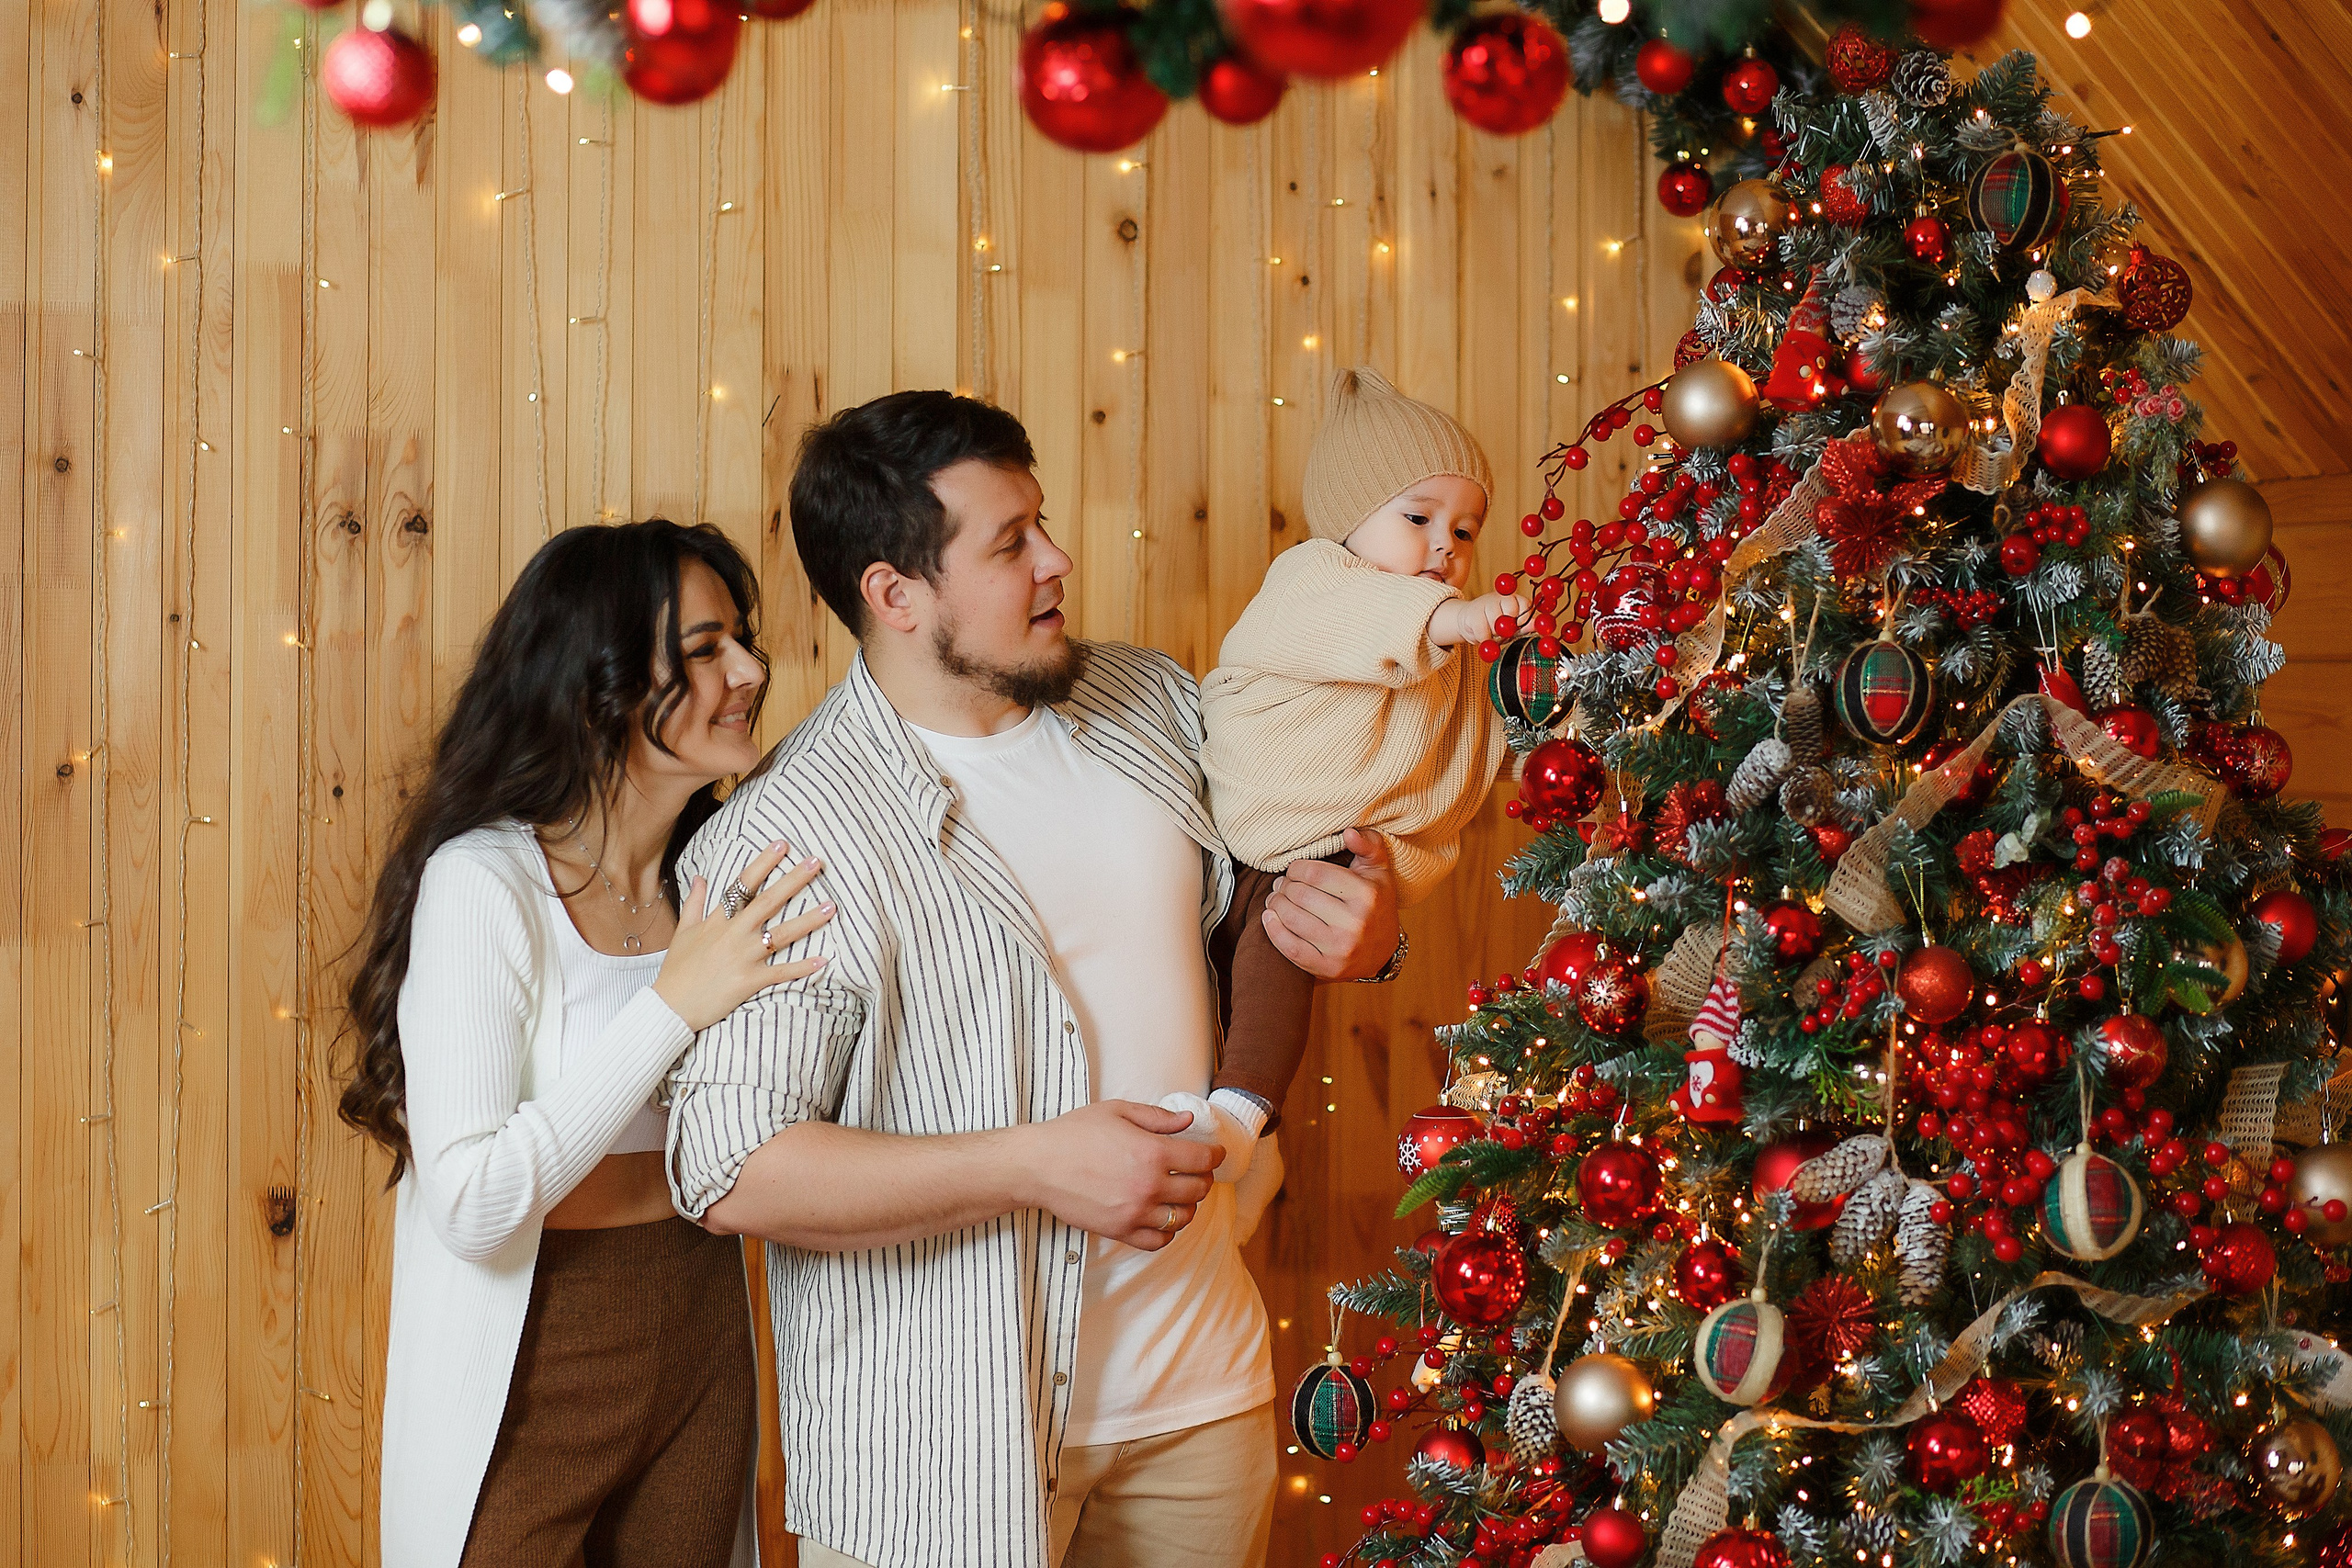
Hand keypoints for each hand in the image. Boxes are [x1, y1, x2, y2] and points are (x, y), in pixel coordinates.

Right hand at [654, 842, 834, 1031]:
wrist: (669, 1006)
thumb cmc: (676, 970)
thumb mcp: (683, 931)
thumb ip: (695, 902)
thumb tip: (700, 877)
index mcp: (718, 920)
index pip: (744, 884)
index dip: (763, 863)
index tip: (782, 844)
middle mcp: (733, 934)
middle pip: (769, 902)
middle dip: (794, 880)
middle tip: (816, 862)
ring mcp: (743, 957)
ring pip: (782, 935)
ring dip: (809, 920)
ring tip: (832, 906)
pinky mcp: (749, 981)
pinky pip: (781, 972)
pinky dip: (802, 967)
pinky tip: (824, 959)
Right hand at [1019, 1100, 1224, 1249]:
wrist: (1038, 1165)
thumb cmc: (1074, 1133)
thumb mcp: (1117, 1111)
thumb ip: (1157, 1117)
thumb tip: (1187, 1121)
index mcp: (1152, 1152)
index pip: (1203, 1159)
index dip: (1215, 1155)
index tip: (1213, 1153)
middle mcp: (1149, 1185)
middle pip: (1198, 1189)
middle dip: (1203, 1178)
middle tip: (1195, 1171)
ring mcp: (1135, 1212)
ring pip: (1183, 1217)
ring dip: (1188, 1205)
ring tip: (1179, 1194)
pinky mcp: (1120, 1230)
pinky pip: (1159, 1241)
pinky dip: (1168, 1231)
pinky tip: (1162, 1216)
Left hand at [1263, 827, 1400, 980]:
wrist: (1383, 951)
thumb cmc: (1375, 902)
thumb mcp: (1377, 870)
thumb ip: (1368, 845)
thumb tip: (1349, 832)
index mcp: (1366, 895)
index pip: (1315, 873)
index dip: (1296, 868)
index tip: (1294, 869)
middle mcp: (1355, 923)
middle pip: (1299, 895)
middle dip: (1284, 886)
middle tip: (1282, 884)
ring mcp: (1340, 948)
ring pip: (1291, 918)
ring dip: (1275, 904)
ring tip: (1275, 898)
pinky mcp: (1327, 968)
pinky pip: (1289, 948)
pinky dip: (1273, 930)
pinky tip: (1269, 917)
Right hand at [1431, 590, 1528, 648]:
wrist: (1467, 622)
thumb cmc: (1493, 626)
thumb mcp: (1512, 628)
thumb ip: (1525, 627)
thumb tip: (1539, 626)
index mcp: (1515, 599)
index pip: (1525, 607)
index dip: (1522, 621)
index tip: (1516, 628)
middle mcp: (1502, 597)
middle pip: (1511, 614)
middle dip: (1506, 629)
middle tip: (1501, 632)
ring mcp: (1487, 601)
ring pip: (1496, 624)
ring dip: (1493, 634)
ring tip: (1490, 633)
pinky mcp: (1474, 610)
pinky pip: (1483, 631)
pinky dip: (1483, 639)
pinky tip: (1481, 635)